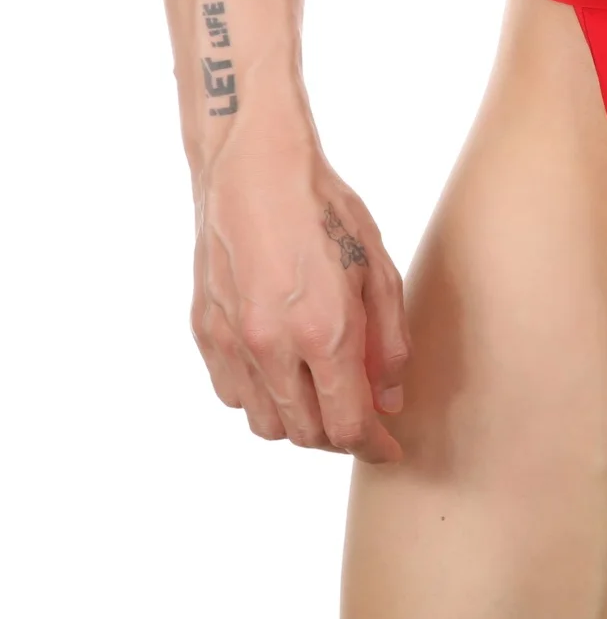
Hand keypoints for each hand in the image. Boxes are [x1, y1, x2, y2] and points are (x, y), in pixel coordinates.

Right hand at [191, 145, 410, 463]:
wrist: (255, 170)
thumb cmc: (324, 210)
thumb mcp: (378, 268)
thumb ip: (389, 341)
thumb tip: (391, 397)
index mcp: (324, 333)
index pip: (348, 426)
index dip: (374, 447)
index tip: (389, 449)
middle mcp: (272, 348)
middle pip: (307, 434)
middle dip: (341, 438)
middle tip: (364, 420)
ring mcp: (232, 343)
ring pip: (265, 424)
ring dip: (300, 424)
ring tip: (324, 397)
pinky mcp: (204, 331)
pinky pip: (232, 394)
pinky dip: (261, 399)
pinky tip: (283, 373)